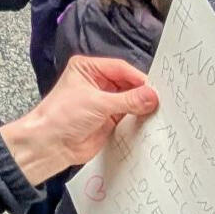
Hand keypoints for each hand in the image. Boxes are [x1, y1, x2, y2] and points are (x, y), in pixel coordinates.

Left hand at [0, 55, 158, 186]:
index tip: (157, 90)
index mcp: (88, 68)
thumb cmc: (62, 116)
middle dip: (143, 93)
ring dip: (143, 106)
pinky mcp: (109, 119)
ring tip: (161, 112)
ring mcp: (104, 101)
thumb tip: (152, 95)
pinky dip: (140, 118)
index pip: (121, 69)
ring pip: (131, 100)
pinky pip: (130, 115)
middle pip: (128, 84)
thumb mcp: (97, 103)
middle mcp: (97, 82)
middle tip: (163, 102)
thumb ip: (127, 100)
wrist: (51, 145)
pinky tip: (152, 121)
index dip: (139, 79)